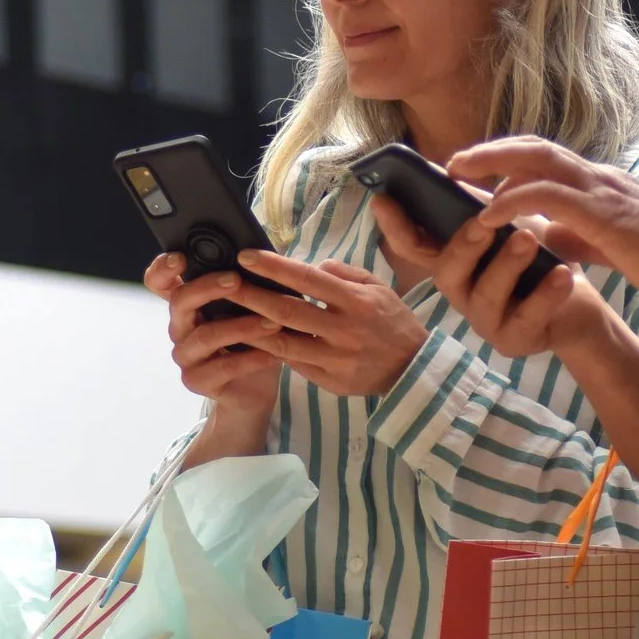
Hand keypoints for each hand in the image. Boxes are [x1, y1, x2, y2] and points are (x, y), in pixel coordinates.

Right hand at [144, 253, 280, 442]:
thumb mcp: (253, 306)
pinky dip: (251, 359)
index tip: (180, 257)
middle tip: (236, 280)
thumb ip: (249, 281)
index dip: (163, 268)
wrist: (256, 388)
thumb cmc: (254, 337)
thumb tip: (263, 251)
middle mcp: (180, 326)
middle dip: (207, 287)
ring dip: (241, 327)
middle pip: (180, 301)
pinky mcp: (197, 380)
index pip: (160, 281)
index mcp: (189, 302)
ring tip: (273, 323)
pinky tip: (274, 355)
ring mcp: (186, 355)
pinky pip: (222, 367)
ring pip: (205, 336)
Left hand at [220, 249, 431, 398]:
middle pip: (287, 311)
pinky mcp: (330, 381)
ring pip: (282, 343)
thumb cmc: (394, 322)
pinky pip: (294, 364)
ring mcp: (335, 359)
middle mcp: (343, 330)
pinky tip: (251, 339)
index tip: (247, 257)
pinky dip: (272, 351)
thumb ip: (344, 275)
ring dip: (251, 328)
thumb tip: (312, 266)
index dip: (275, 268)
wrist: (414, 370)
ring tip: (227, 314)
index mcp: (356, 302)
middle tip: (224, 283)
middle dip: (251, 295)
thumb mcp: (378, 288)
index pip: (307, 279)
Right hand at [370, 194, 607, 361]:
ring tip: (530, 239)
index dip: (395, 226)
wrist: (577, 305)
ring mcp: (485, 320)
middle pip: (445, 272)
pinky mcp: (515, 340)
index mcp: (453, 263)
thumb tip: (448, 166)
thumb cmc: (537, 260)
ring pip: (486, 294)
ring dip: (507, 264)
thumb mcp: (507, 225)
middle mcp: (461, 292)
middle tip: (484, 222)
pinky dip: (545, 295)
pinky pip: (527, 318)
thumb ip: (477, 205)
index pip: (414, 246)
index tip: (383, 199)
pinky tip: (564, 274)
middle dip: (463, 246)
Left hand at [448, 138, 638, 300]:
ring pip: (535, 160)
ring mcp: (599, 190)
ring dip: (491, 165)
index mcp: (599, 184)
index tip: (478, 169)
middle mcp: (596, 177)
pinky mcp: (601, 212)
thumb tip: (548, 236)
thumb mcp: (612, 243)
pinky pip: (545, 196)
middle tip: (454, 162)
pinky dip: (512, 199)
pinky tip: (488, 215)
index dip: (510, 159)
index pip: (546, 158)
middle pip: (534, 147)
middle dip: (491, 151)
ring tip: (458, 177)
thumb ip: (580, 236)